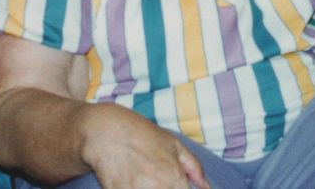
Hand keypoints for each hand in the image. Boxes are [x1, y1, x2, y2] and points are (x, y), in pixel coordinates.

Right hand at [80, 104, 207, 188]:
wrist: (107, 132)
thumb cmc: (144, 137)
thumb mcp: (175, 145)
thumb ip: (194, 168)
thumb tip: (206, 187)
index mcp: (174, 177)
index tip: (178, 187)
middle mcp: (157, 188)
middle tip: (156, 179)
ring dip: (148, 188)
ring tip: (145, 179)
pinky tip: (133, 182)